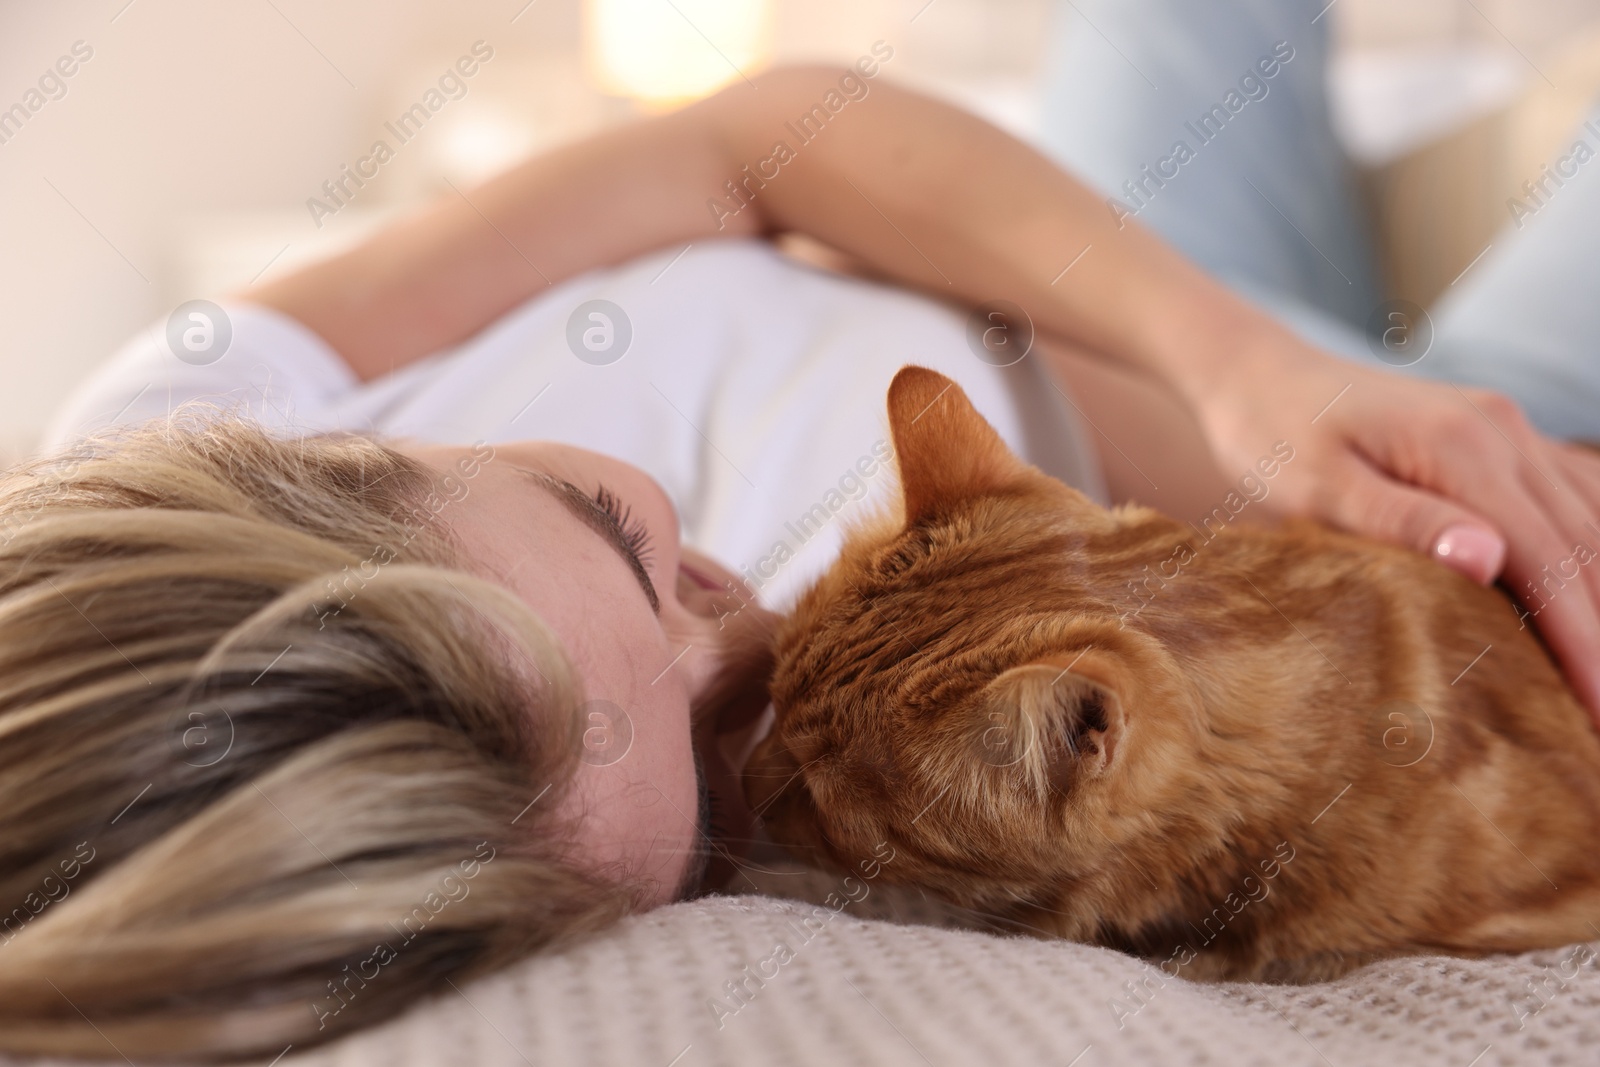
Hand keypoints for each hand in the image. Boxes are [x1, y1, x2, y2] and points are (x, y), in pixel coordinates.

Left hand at [1193, 334, 1599, 721]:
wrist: (1258, 376)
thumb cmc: (1272, 437)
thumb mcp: (1318, 487)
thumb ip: (1401, 521)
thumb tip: (1487, 559)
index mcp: (1464, 445)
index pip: (1550, 560)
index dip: (1584, 642)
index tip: (1598, 715)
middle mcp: (1504, 431)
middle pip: (1587, 547)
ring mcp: (1510, 430)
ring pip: (1592, 525)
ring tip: (1595, 681)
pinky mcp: (1502, 439)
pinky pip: (1573, 502)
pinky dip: (1590, 560)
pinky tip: (1586, 611)